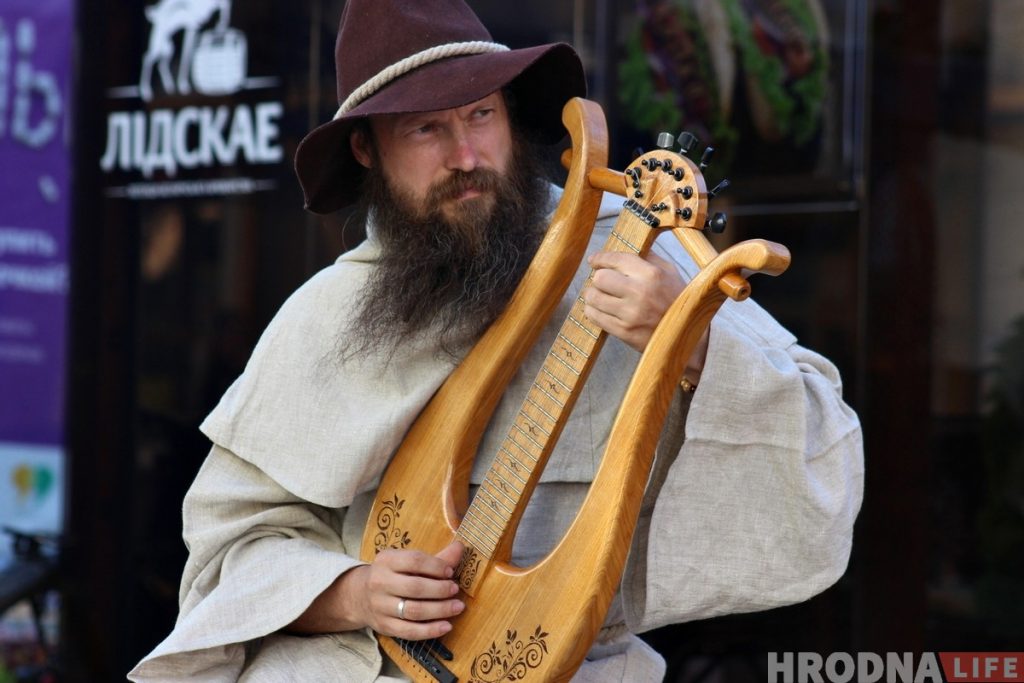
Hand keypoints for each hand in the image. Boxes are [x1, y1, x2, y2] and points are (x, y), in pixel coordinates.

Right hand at [289, 540, 464, 640]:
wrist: (360, 595)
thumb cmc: (393, 574)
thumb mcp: (407, 561)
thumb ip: (436, 557)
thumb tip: (460, 547)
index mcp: (386, 560)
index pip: (414, 561)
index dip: (436, 566)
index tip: (451, 572)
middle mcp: (380, 582)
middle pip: (415, 588)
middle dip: (440, 590)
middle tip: (456, 590)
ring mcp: (380, 606)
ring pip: (413, 611)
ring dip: (440, 610)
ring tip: (457, 607)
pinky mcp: (384, 626)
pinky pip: (409, 631)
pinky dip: (430, 631)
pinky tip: (446, 626)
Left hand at [582, 251, 685, 351]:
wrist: (687, 336)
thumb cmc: (677, 301)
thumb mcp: (670, 273)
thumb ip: (648, 258)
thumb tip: (627, 248)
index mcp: (651, 274)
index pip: (616, 260)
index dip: (601, 258)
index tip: (594, 260)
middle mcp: (639, 292)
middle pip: (600, 278)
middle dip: (598, 278)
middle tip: (602, 281)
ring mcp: (630, 314)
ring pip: (593, 298)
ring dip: (593, 295)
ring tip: (600, 296)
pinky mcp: (624, 332)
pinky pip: (595, 317)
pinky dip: (593, 311)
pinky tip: (601, 309)